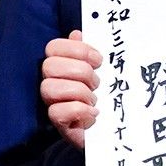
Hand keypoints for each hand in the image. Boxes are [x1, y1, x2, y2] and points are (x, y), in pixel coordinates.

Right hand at [41, 30, 101, 149]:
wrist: (116, 131)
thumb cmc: (109, 97)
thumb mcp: (105, 71)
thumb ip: (90, 52)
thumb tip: (77, 33)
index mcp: (62, 66)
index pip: (53, 47)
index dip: (76, 50)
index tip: (98, 60)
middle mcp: (52, 82)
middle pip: (49, 66)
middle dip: (80, 72)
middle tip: (96, 84)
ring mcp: (53, 104)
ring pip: (49, 88)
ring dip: (79, 93)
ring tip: (94, 101)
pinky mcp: (59, 125)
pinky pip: (56, 112)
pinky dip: (79, 110)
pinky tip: (93, 114)